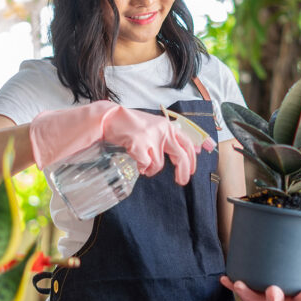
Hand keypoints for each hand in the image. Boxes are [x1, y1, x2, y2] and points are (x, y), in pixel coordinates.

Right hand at [29, 101, 198, 184]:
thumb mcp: (149, 130)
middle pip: (182, 155)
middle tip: (181, 182)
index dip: (196, 157)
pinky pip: (145, 165)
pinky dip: (139, 167)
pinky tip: (133, 160)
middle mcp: (163, 129)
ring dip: (150, 169)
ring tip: (141, 163)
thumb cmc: (127, 127)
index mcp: (167, 126)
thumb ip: (163, 140)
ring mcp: (151, 136)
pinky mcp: (139, 143)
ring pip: (158, 165)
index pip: (189, 142)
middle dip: (183, 172)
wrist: (105, 119)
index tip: (196, 169)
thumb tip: (178, 157)